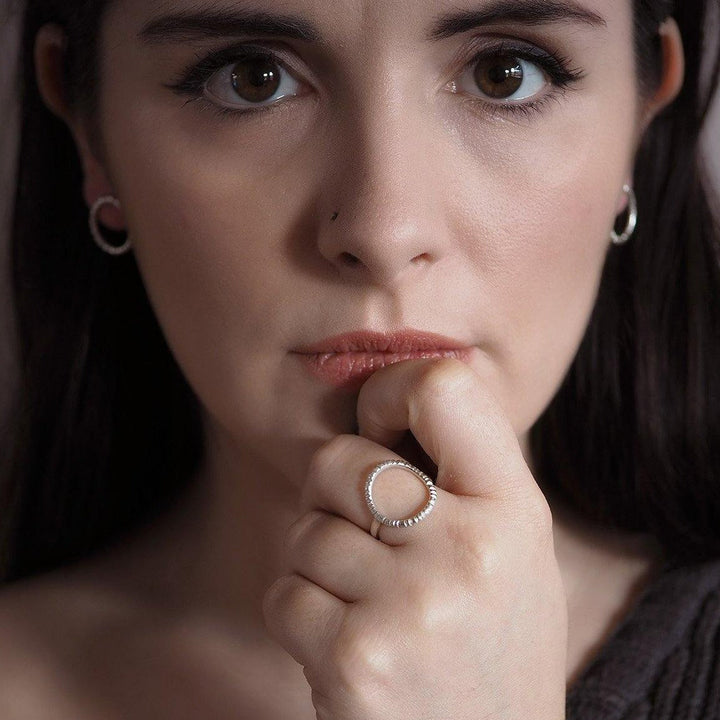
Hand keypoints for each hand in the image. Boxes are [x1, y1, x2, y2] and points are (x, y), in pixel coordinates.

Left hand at [263, 358, 567, 719]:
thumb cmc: (491, 648)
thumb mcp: (514, 552)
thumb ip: (463, 475)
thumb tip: (380, 400)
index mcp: (514, 511)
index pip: (442, 388)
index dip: (390, 392)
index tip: (378, 425)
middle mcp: (468, 551)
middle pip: (338, 461)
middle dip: (329, 494)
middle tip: (361, 536)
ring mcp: (411, 606)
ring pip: (306, 531)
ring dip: (317, 565)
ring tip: (367, 607)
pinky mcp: (354, 658)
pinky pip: (284, 593)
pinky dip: (299, 615)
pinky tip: (345, 647)